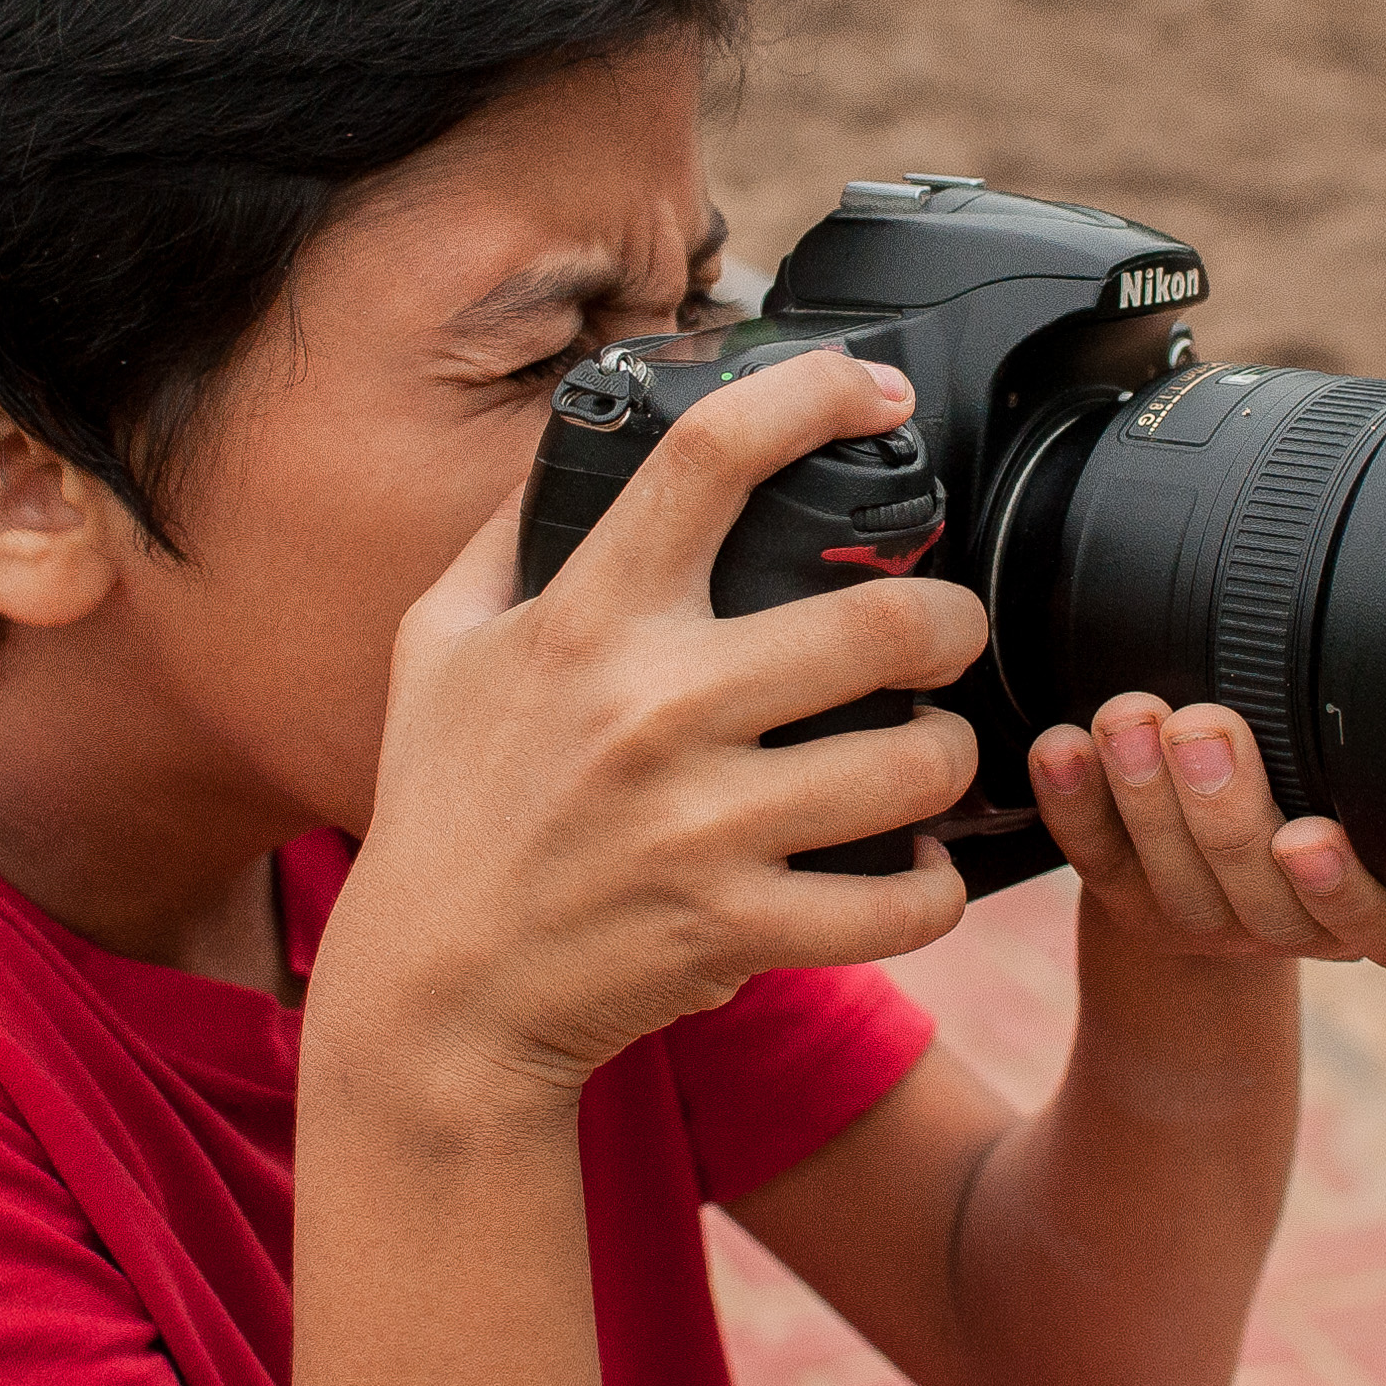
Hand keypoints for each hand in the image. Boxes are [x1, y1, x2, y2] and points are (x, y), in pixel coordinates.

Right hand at [324, 352, 991, 1108]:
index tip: (871, 389)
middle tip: (946, 630)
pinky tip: (916, 869)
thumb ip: (507, 537)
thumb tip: (577, 438)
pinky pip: (899, 906)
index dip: (814, 395)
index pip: (710, 459)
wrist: (435, 996)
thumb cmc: (443, 810)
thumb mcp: (435, 647)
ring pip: (916, 765)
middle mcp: (653, 711)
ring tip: (930, 750)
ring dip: (949, 753)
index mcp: (586, 621)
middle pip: (883, 624)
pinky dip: (930, 889)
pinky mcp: (735, 929)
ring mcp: (701, 827)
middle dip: (951, 619)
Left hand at [1029, 694, 1385, 969]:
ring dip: (1144, 796)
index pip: (1382, 927)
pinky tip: (1059, 749)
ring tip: (1129, 718)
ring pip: (1176, 886)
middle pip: (1261, 897)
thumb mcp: (1378, 770)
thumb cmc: (1338, 778)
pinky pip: (1100, 862)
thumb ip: (1378, 735)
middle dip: (1224, 806)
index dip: (1340, 889)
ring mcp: (1212, 926)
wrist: (1240, 848)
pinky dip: (1075, 804)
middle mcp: (1300, 928)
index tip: (1306, 838)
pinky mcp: (1131, 903)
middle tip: (1202, 728)